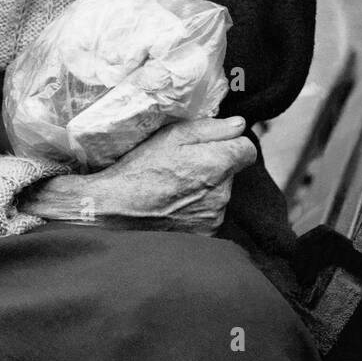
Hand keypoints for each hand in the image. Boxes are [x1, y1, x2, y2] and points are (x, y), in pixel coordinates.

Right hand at [22, 116, 256, 234]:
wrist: (114, 210)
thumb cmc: (139, 169)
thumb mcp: (171, 136)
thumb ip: (210, 129)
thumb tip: (239, 125)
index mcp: (217, 165)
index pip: (247, 150)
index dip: (231, 144)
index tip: (214, 146)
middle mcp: (222, 194)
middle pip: (232, 172)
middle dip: (215, 166)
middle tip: (183, 167)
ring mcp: (214, 218)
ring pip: (220, 194)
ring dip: (207, 189)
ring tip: (175, 187)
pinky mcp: (204, 235)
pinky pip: (210, 215)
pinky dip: (198, 210)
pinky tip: (174, 206)